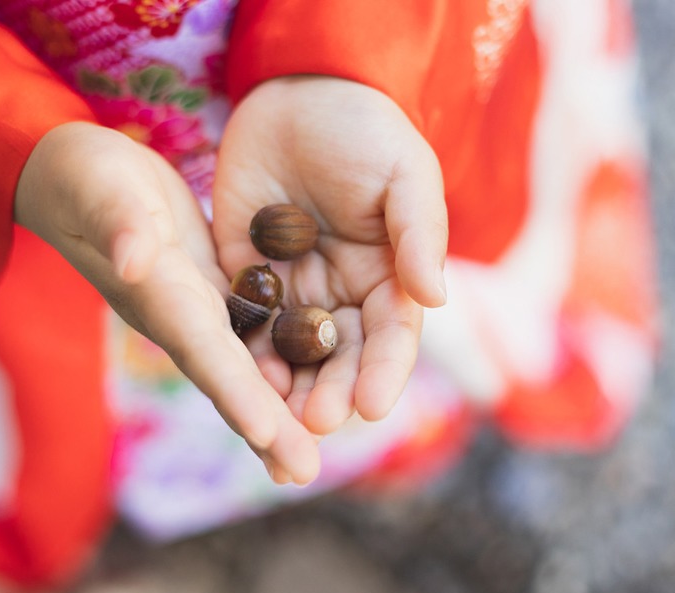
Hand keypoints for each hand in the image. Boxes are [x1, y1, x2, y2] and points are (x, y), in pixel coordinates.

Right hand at [15, 122, 320, 483]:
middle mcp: (179, 320)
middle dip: (265, 430)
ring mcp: (196, 316)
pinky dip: (274, 383)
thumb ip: (118, 225)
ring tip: (302, 468)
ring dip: (271, 423)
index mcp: (160, 297)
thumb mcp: (102, 190)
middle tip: (304, 474)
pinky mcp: (211, 299)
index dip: (236, 393)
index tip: (268, 434)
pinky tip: (302, 409)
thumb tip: (132, 261)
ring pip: (241, 377)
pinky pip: (248, 350)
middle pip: (230, 382)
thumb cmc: (84, 177)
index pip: (203, 353)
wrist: (75, 178)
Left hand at [212, 76, 447, 435]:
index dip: (384, 372)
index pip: (391, 337)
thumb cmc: (364, 129)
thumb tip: (436, 297)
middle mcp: (344, 294)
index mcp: (390, 277)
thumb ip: (418, 232)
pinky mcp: (246, 276)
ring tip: (277, 420)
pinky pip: (245, 322)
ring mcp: (295, 289)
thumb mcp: (404, 173)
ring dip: (287, 388)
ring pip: (293, 353)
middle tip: (317, 422)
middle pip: (341, 357)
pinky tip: (237, 378)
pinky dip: (243, 353)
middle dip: (332, 391)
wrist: (296, 89)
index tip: (372, 406)